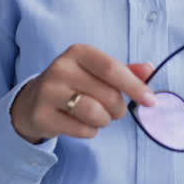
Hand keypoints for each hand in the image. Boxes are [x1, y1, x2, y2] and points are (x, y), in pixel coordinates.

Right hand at [9, 44, 157, 143]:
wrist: (33, 102)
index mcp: (78, 52)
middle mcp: (61, 68)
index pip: (113, 69)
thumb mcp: (98, 72)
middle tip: (113, 110)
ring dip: (105, 121)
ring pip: (95, 113)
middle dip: (118, 109)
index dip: (135, 86)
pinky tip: (81, 123)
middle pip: (108, 95)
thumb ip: (125, 71)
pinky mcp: (42, 115)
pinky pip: (82, 130)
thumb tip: (149, 70)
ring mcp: (48, 91)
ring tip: (98, 116)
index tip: (151, 101)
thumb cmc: (75, 84)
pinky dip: (90, 131)